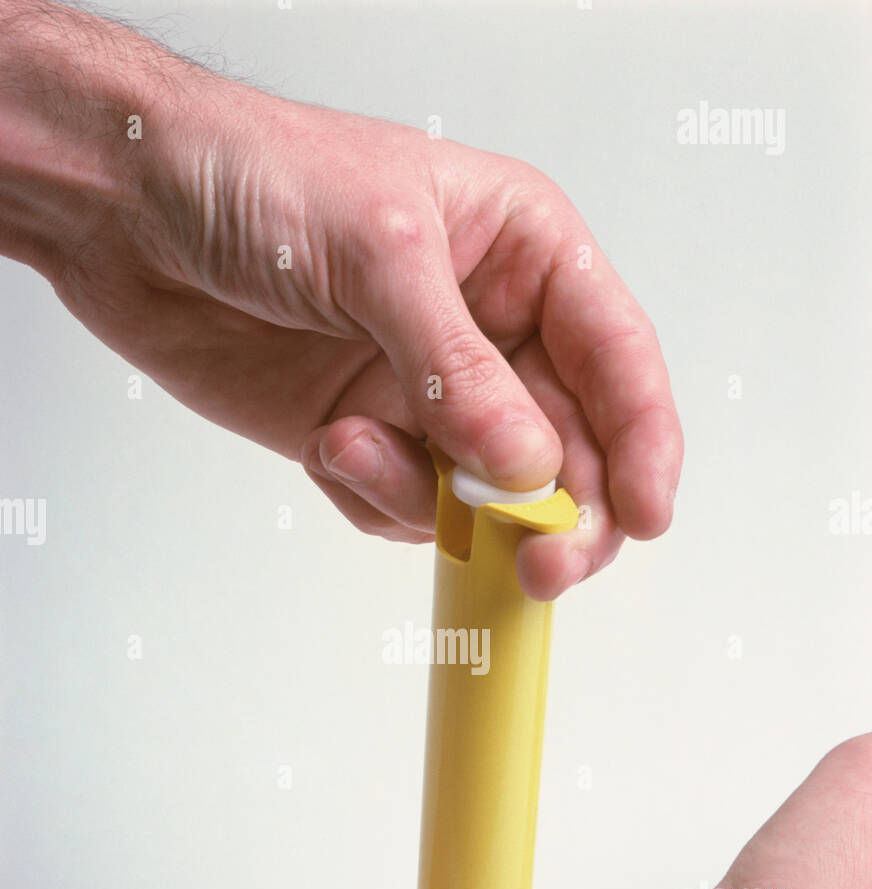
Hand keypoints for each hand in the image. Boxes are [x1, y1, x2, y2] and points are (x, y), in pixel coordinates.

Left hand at [1, 3, 681, 597]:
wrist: (126, 210)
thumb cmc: (252, 173)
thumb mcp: (376, 251)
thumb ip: (459, 369)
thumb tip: (527, 467)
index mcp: (522, 254)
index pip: (615, 359)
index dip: (643, 444)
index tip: (646, 517)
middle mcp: (488, 330)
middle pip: (570, 449)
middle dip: (559, 513)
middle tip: (539, 564)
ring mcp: (426, 391)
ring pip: (485, 495)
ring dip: (435, 503)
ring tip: (362, 451)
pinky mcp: (366, 437)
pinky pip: (405, 508)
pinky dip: (373, 498)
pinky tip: (330, 446)